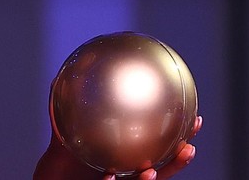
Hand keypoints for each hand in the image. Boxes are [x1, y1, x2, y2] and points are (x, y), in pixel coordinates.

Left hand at [33, 116, 201, 179]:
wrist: (53, 176)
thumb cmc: (65, 152)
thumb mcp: (66, 127)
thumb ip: (65, 105)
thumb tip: (57, 78)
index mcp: (127, 153)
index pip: (159, 145)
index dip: (179, 136)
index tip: (195, 119)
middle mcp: (128, 170)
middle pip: (161, 168)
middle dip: (177, 161)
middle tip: (189, 148)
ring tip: (151, 171)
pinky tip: (109, 177)